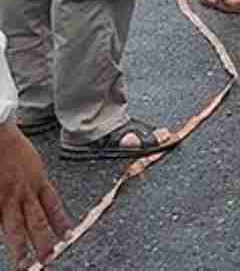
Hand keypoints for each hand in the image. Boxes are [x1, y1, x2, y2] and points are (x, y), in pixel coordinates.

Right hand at [0, 122, 70, 264]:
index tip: (68, 236)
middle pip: (36, 223)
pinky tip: (0, 246)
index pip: (53, 206)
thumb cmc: (11, 144)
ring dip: (20, 249)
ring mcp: (6, 198)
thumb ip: (33, 181)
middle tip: (49, 260)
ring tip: (24, 265)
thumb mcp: (31, 163)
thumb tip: (35, 193)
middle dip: (44, 243)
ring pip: (15, 228)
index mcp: (38, 181)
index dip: (61, 222)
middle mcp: (24, 193)